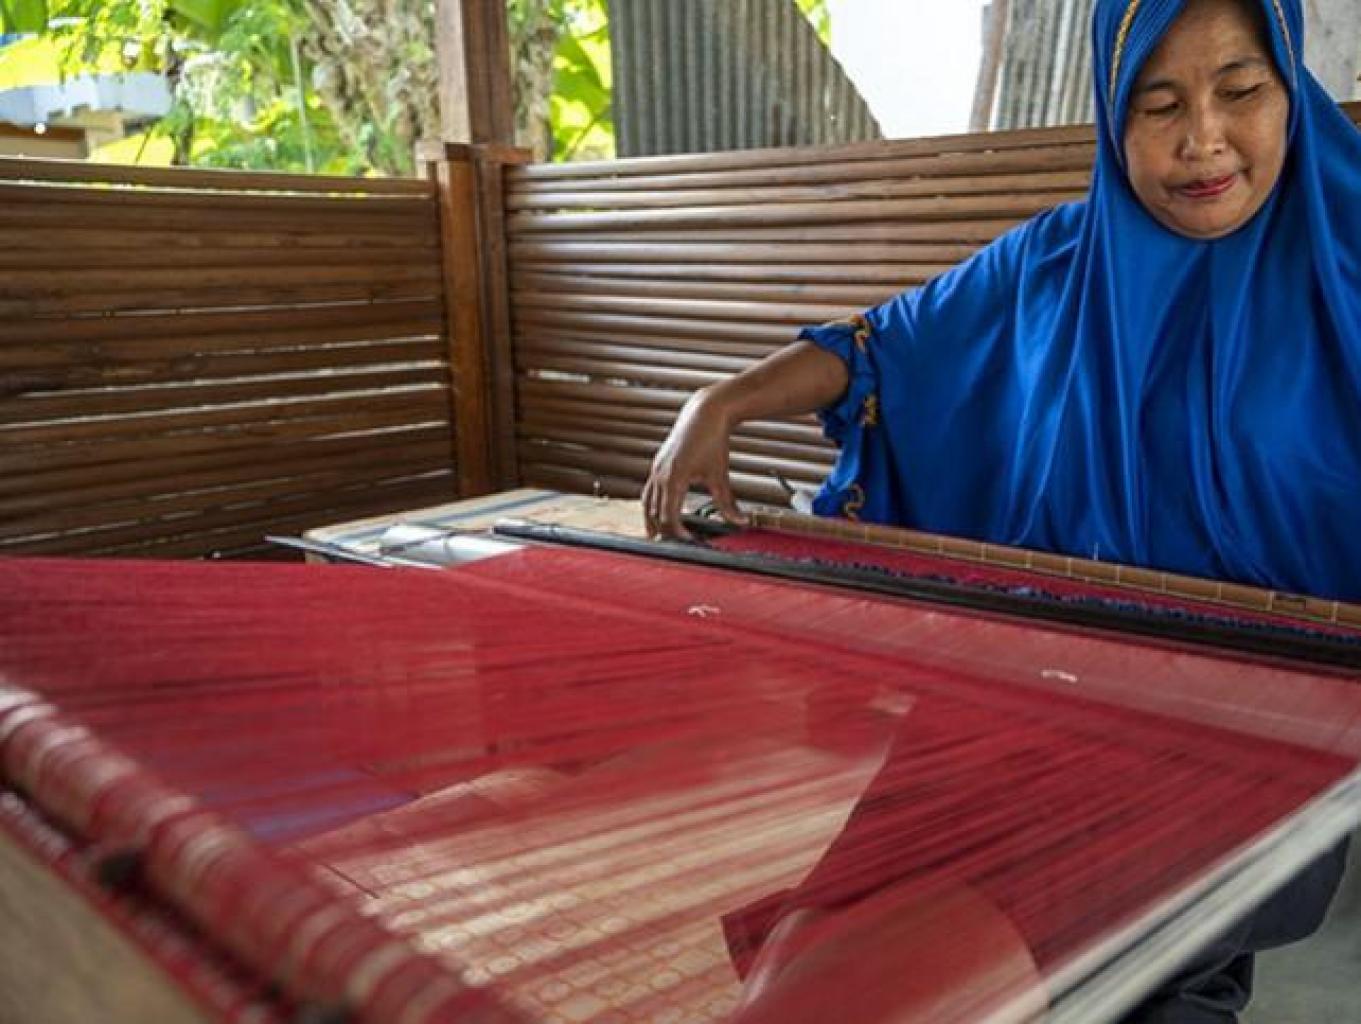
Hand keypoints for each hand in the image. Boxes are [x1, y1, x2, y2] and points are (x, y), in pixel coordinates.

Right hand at [642, 387, 748, 539]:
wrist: (705, 413)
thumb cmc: (712, 440)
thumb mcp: (720, 475)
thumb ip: (727, 503)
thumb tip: (740, 521)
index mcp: (674, 479)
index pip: (668, 516)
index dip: (677, 533)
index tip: (689, 541)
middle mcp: (660, 474)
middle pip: (654, 512)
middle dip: (663, 530)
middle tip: (672, 544)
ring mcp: (656, 468)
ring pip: (647, 501)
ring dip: (651, 519)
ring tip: (656, 534)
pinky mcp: (658, 463)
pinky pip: (649, 489)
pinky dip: (652, 503)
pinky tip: (660, 509)